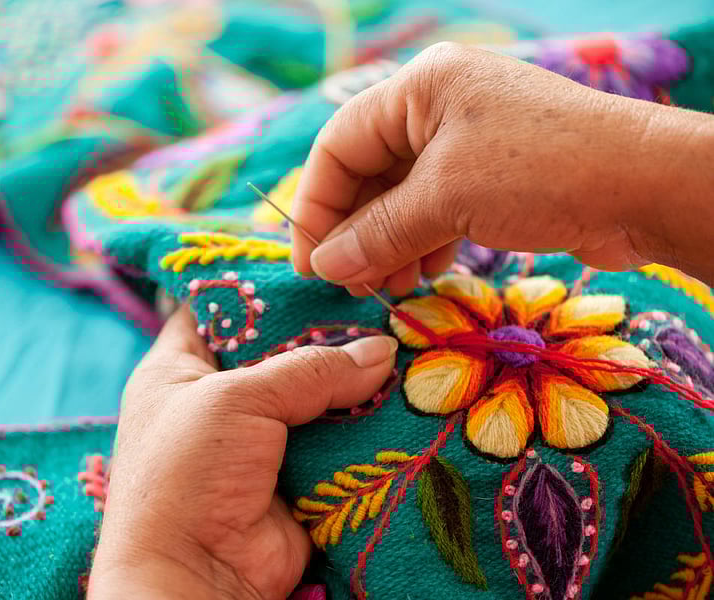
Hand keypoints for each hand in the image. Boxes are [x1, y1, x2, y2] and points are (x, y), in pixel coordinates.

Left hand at [87, 306, 397, 599]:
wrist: (199, 580)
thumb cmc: (188, 474)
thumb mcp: (236, 400)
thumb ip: (309, 368)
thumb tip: (381, 350)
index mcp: (179, 369)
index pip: (217, 308)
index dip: (260, 286)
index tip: (316, 262)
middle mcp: (219, 400)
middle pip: (281, 351)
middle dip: (326, 334)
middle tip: (377, 302)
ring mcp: (262, 440)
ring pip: (318, 396)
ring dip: (355, 382)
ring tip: (403, 345)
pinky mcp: (300, 476)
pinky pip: (341, 441)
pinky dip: (368, 426)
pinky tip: (404, 396)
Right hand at [291, 42, 713, 292]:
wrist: (645, 187)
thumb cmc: (540, 174)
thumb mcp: (445, 200)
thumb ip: (377, 233)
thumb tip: (324, 266)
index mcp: (419, 88)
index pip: (339, 144)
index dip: (316, 205)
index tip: (308, 262)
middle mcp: (439, 106)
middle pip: (370, 172)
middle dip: (355, 230)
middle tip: (346, 283)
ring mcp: (469, 139)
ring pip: (403, 195)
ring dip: (386, 243)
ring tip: (383, 287)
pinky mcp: (495, 174)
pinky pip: (438, 207)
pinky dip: (422, 241)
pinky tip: (421, 274)